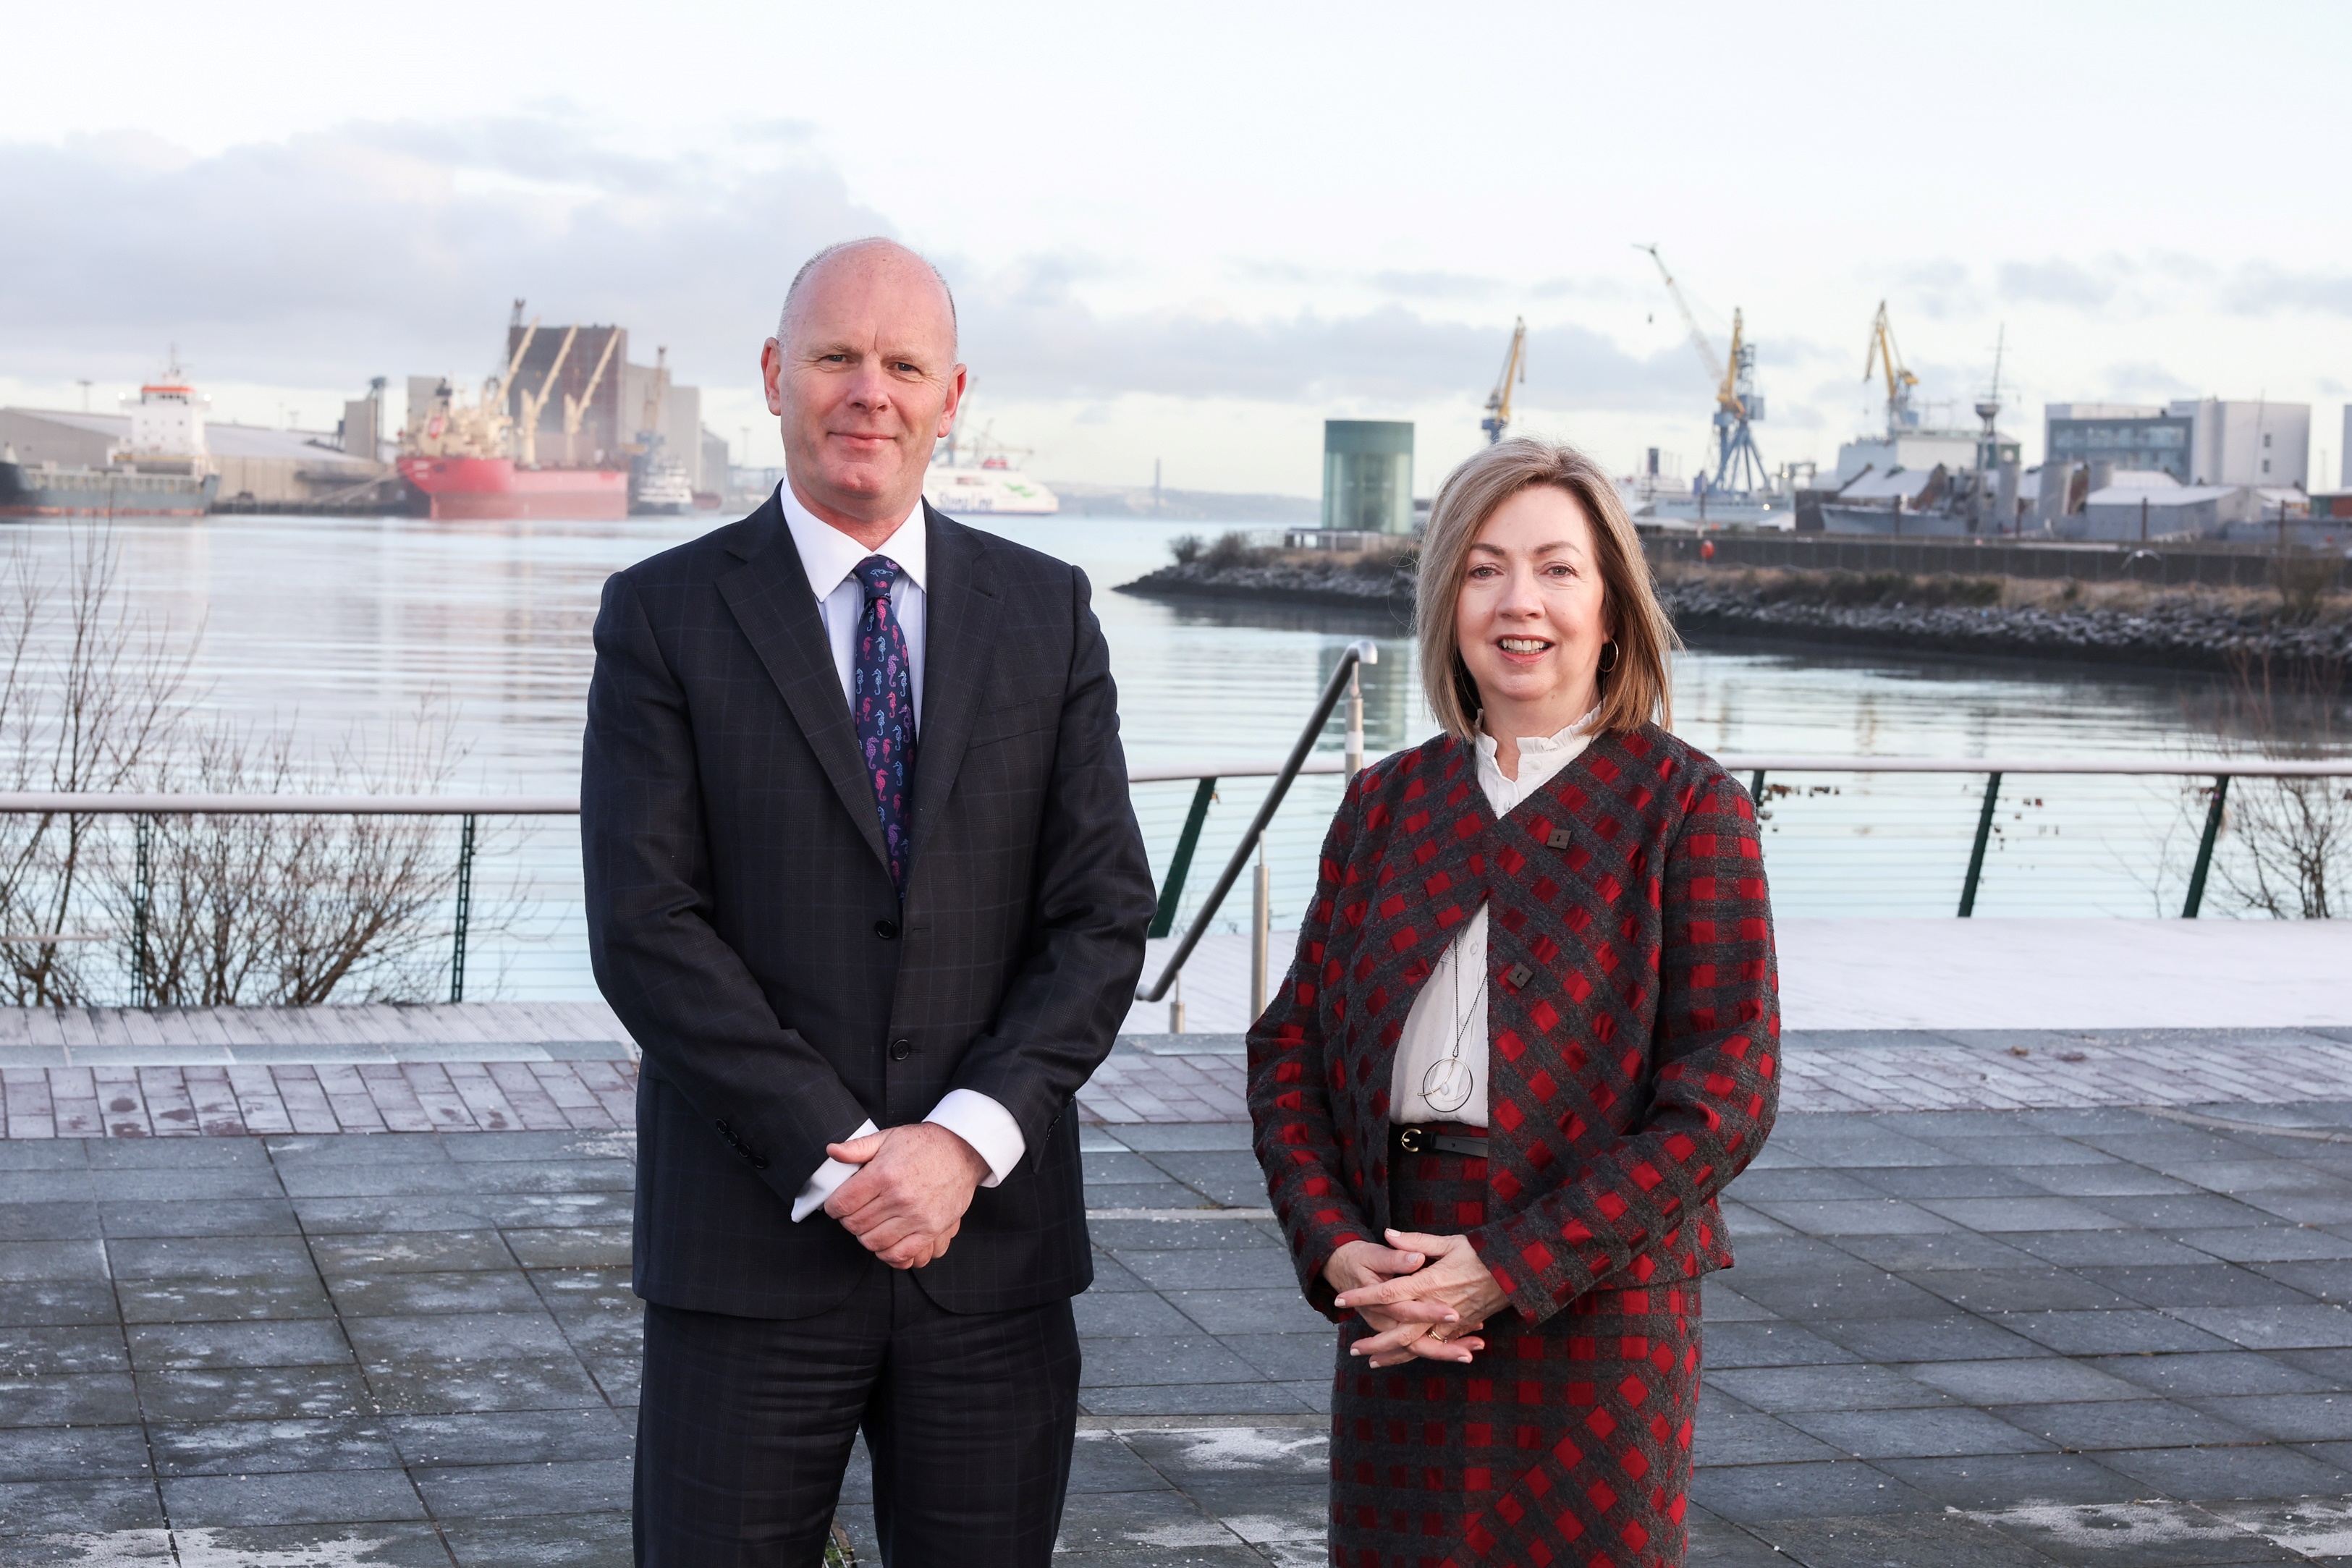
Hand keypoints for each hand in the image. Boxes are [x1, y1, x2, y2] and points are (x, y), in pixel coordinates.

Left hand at [823, 1123, 989, 1269]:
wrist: (963, 1151)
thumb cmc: (925, 1145)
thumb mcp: (888, 1138)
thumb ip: (857, 1147)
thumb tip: (832, 1151)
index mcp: (883, 1174)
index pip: (842, 1203)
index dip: (832, 1207)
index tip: (836, 1205)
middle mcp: (899, 1197)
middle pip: (855, 1224)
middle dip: (849, 1220)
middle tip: (854, 1213)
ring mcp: (916, 1216)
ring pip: (873, 1242)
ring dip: (866, 1236)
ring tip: (870, 1225)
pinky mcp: (931, 1230)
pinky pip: (900, 1254)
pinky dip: (887, 1253)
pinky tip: (886, 1241)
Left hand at [1333, 1230, 1509, 1367]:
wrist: (1520, 1271)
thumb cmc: (1484, 1252)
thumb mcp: (1450, 1242)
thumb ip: (1417, 1243)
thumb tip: (1387, 1233)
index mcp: (1430, 1283)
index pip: (1388, 1292)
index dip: (1363, 1296)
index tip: (1341, 1300)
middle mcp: (1438, 1307)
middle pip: (1399, 1331)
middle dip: (1375, 1341)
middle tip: (1352, 1348)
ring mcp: (1452, 1322)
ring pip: (1417, 1345)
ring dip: (1393, 1355)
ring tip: (1372, 1360)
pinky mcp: (1463, 1329)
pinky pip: (1437, 1347)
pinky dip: (1418, 1355)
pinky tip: (1404, 1358)